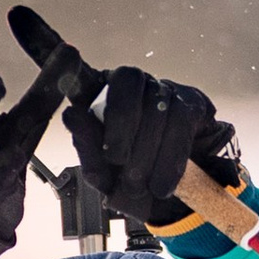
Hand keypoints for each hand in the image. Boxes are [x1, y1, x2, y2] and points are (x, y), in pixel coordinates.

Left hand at [64, 64, 245, 226]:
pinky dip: (169, 160)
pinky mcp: (193, 103)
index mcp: (100, 96)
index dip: (70, 58)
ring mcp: (165, 89)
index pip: (85, 70)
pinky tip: (161, 185)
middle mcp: (133, 85)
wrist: (178, 202)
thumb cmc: (133, 183)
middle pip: (127, 80)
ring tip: (138, 186)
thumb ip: (87, 150)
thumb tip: (71, 115)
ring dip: (145, 153)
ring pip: (157, 105)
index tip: (66, 57)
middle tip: (116, 160)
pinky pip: (181, 123)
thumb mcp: (105, 176)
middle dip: (120, 122)